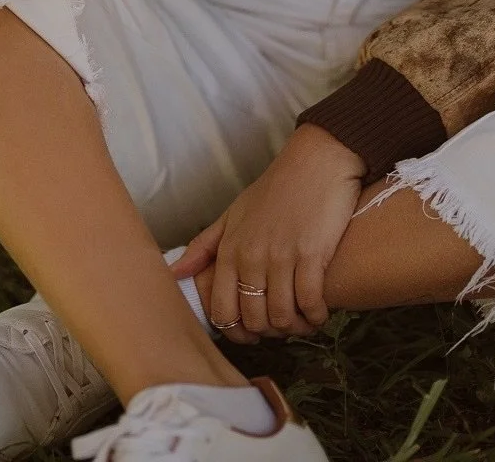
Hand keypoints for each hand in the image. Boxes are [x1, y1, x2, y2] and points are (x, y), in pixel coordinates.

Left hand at [168, 124, 364, 340]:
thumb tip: (175, 274)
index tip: (253, 332)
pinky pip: (311, 303)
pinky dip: (316, 316)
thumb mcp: (234, 214)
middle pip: (254, 320)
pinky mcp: (311, 254)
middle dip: (269, 332)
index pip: (222, 311)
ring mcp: (281, 256)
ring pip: (282, 316)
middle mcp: (251, 256)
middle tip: (282, 324)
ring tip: (303, 319)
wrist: (316, 161)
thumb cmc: (274, 189)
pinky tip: (319, 310)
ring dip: (294, 326)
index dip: (237, 332)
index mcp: (229, 250)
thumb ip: (204, 247)